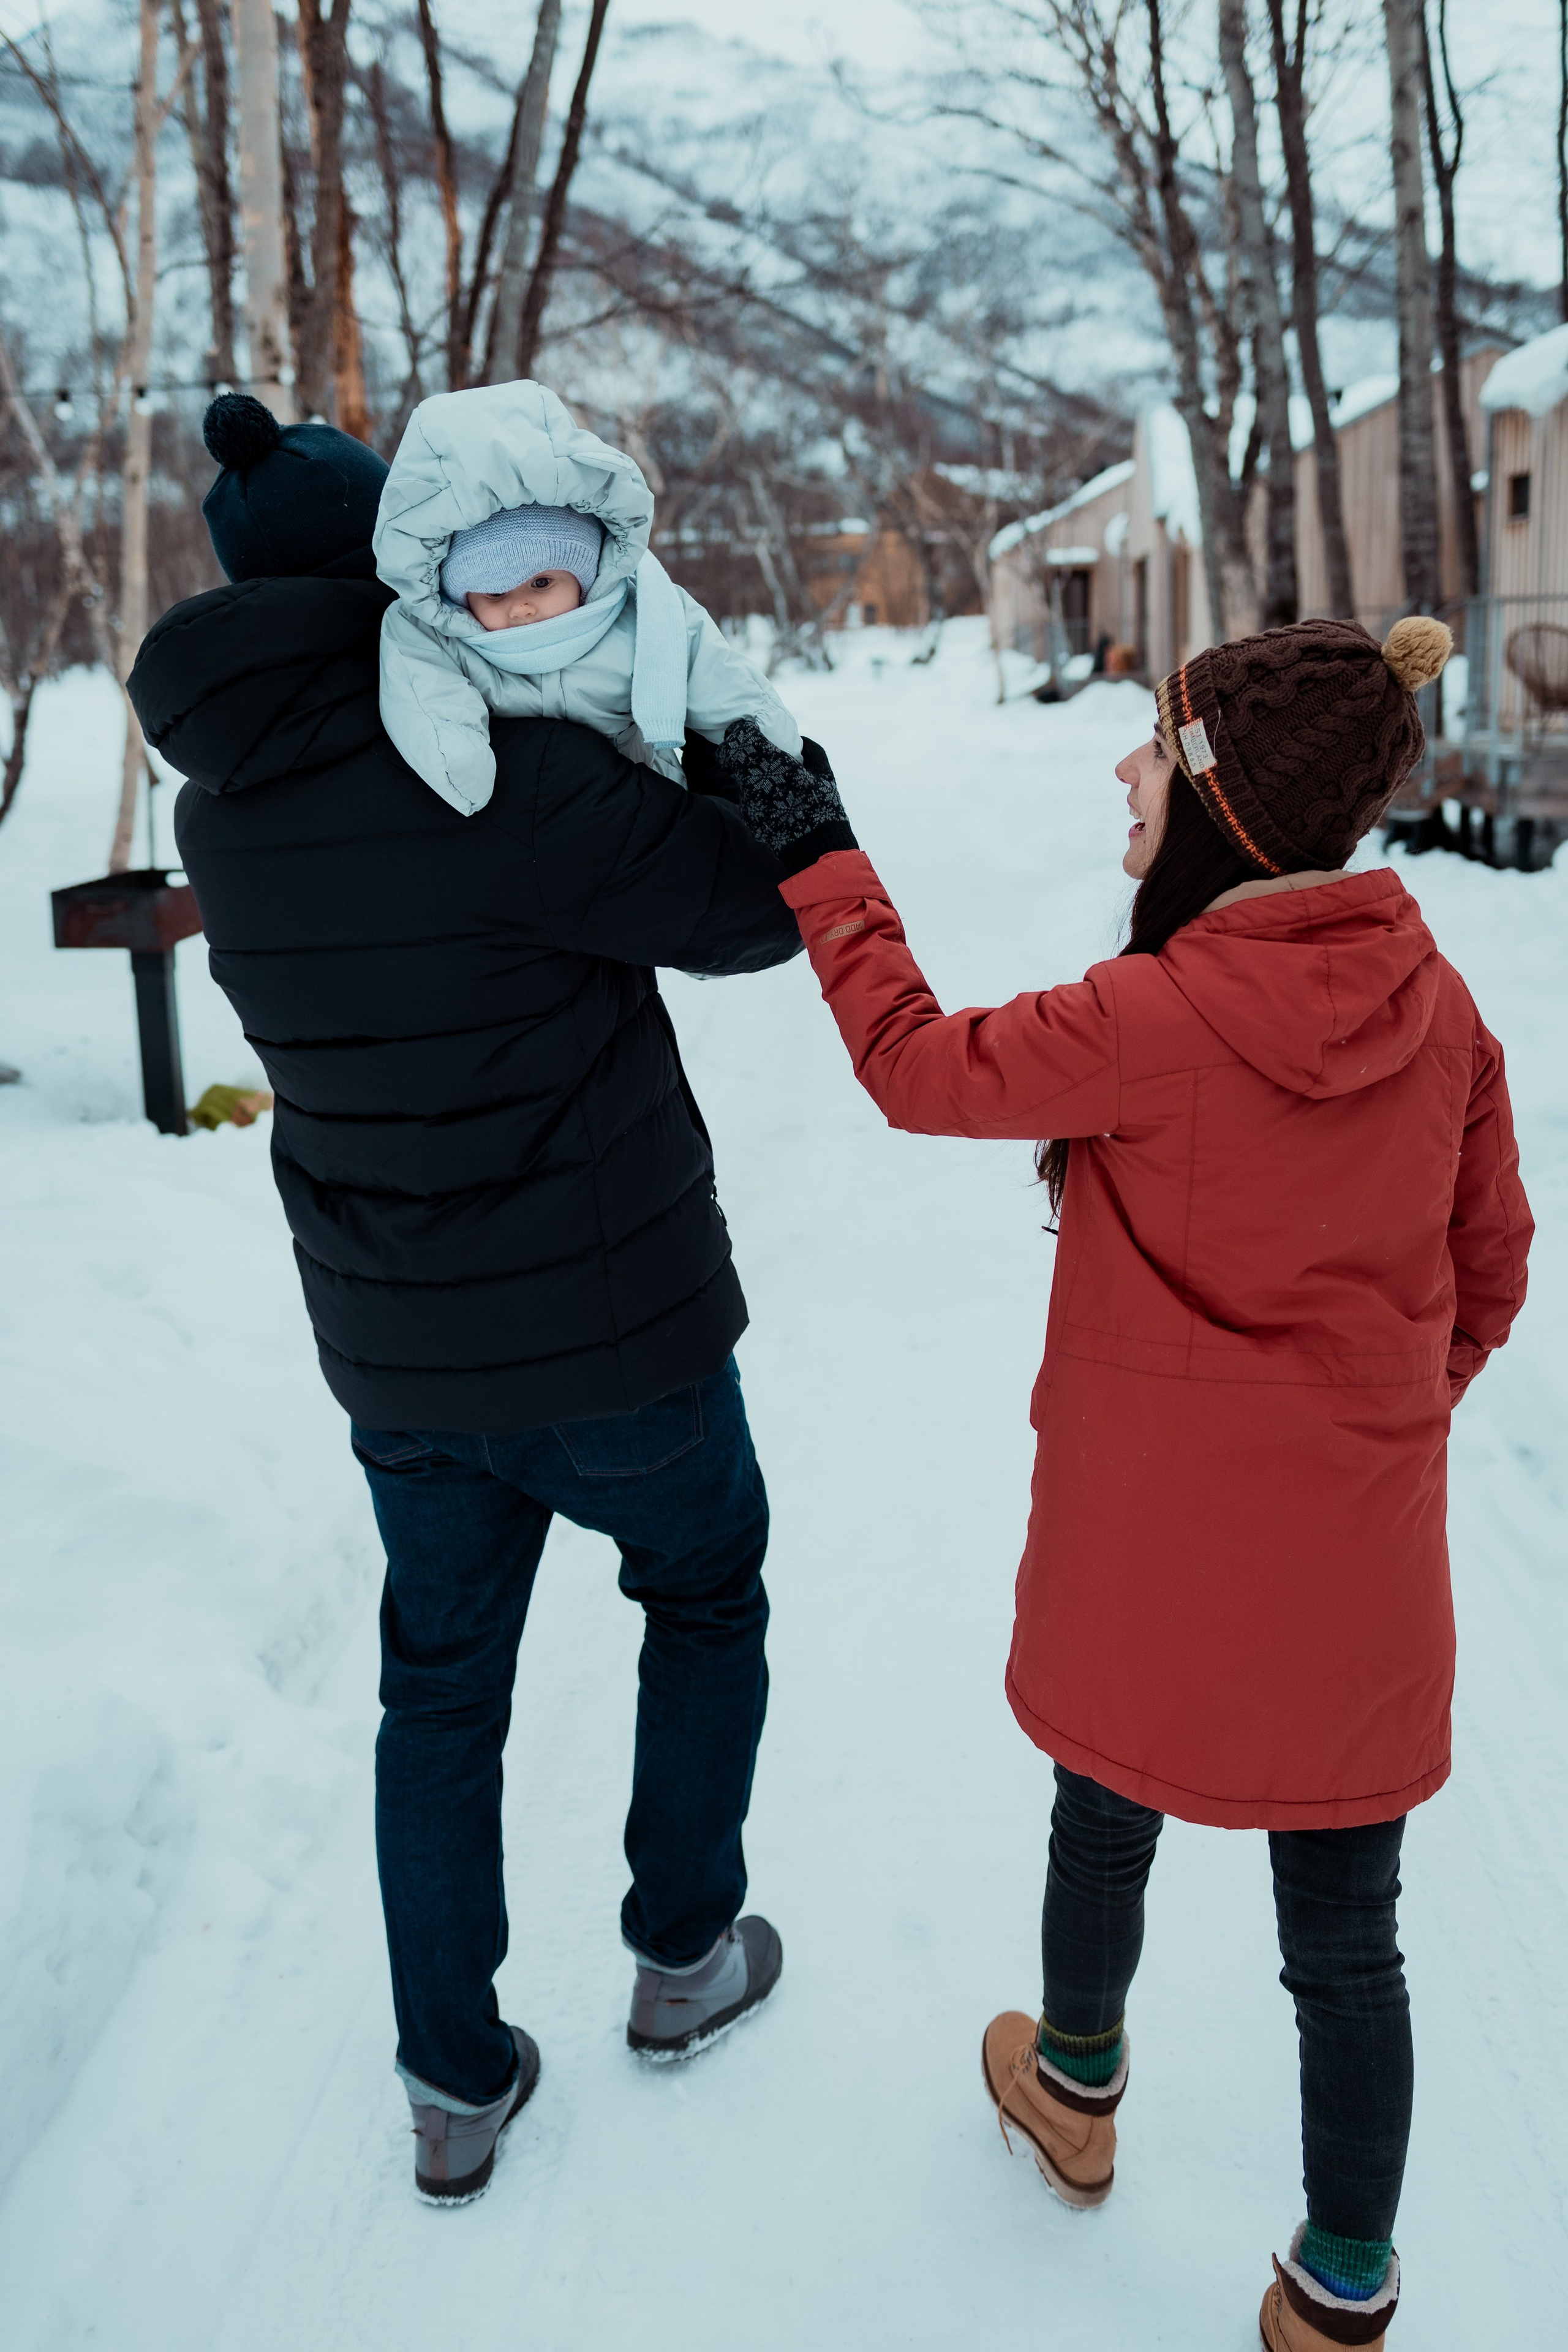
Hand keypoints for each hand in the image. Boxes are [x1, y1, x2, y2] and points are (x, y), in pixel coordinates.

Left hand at [714, 718, 856, 871]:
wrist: (816, 851)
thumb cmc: (825, 809)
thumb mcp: (825, 775)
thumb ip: (811, 752)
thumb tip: (800, 741)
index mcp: (774, 765)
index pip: (742, 739)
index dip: (742, 732)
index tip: (750, 730)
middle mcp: (754, 782)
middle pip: (732, 757)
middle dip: (739, 751)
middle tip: (752, 750)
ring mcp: (749, 802)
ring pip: (740, 778)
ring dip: (750, 774)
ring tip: (770, 779)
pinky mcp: (749, 817)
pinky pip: (748, 798)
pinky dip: (757, 794)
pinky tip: (774, 801)